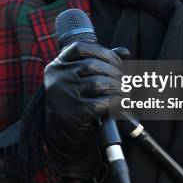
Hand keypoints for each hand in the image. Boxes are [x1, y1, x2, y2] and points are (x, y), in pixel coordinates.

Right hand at [43, 41, 128, 171]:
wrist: (63, 134)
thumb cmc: (76, 101)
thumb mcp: (82, 78)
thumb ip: (100, 62)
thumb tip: (124, 52)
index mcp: (57, 66)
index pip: (80, 48)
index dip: (102, 52)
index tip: (116, 61)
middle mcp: (57, 78)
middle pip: (92, 65)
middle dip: (115, 72)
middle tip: (125, 81)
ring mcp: (64, 95)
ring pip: (99, 83)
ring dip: (118, 87)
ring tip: (126, 92)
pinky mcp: (74, 113)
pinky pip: (102, 102)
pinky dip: (116, 102)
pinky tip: (122, 103)